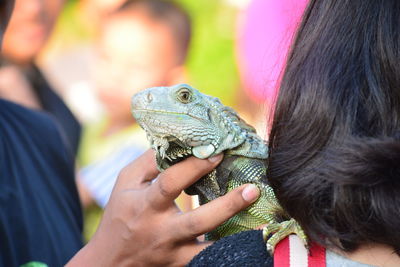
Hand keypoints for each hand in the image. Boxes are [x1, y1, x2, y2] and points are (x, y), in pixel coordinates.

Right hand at [67, 149, 259, 266]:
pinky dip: (227, 251)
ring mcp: (173, 252)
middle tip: (252, 189)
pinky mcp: (180, 265)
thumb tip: (177, 144)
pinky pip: (207, 260)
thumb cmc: (119, 214)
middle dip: (228, 205)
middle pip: (198, 220)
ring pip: (208, 249)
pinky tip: (248, 240)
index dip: (194, 167)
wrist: (110, 262)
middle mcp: (161, 230)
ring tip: (261, 221)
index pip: (171, 183)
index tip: (218, 152)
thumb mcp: (125, 183)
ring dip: (235, 235)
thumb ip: (148, 162)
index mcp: (145, 204)